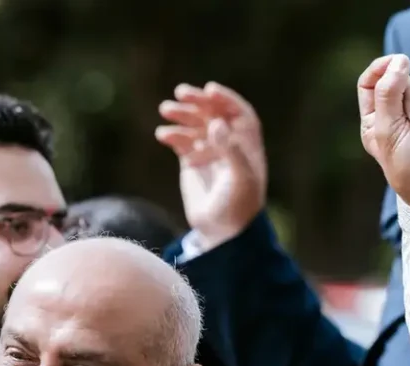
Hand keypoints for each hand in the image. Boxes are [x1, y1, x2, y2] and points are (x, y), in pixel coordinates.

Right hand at [156, 82, 266, 248]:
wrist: (222, 231)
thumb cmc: (238, 206)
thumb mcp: (240, 179)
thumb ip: (230, 150)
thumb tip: (216, 122)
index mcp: (246, 145)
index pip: (238, 113)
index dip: (226, 99)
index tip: (210, 90)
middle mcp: (228, 144)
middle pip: (213, 113)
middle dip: (198, 102)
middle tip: (180, 92)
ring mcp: (209, 151)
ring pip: (195, 125)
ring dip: (181, 115)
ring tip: (165, 110)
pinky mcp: (192, 162)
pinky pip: (181, 141)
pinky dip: (172, 135)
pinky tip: (162, 134)